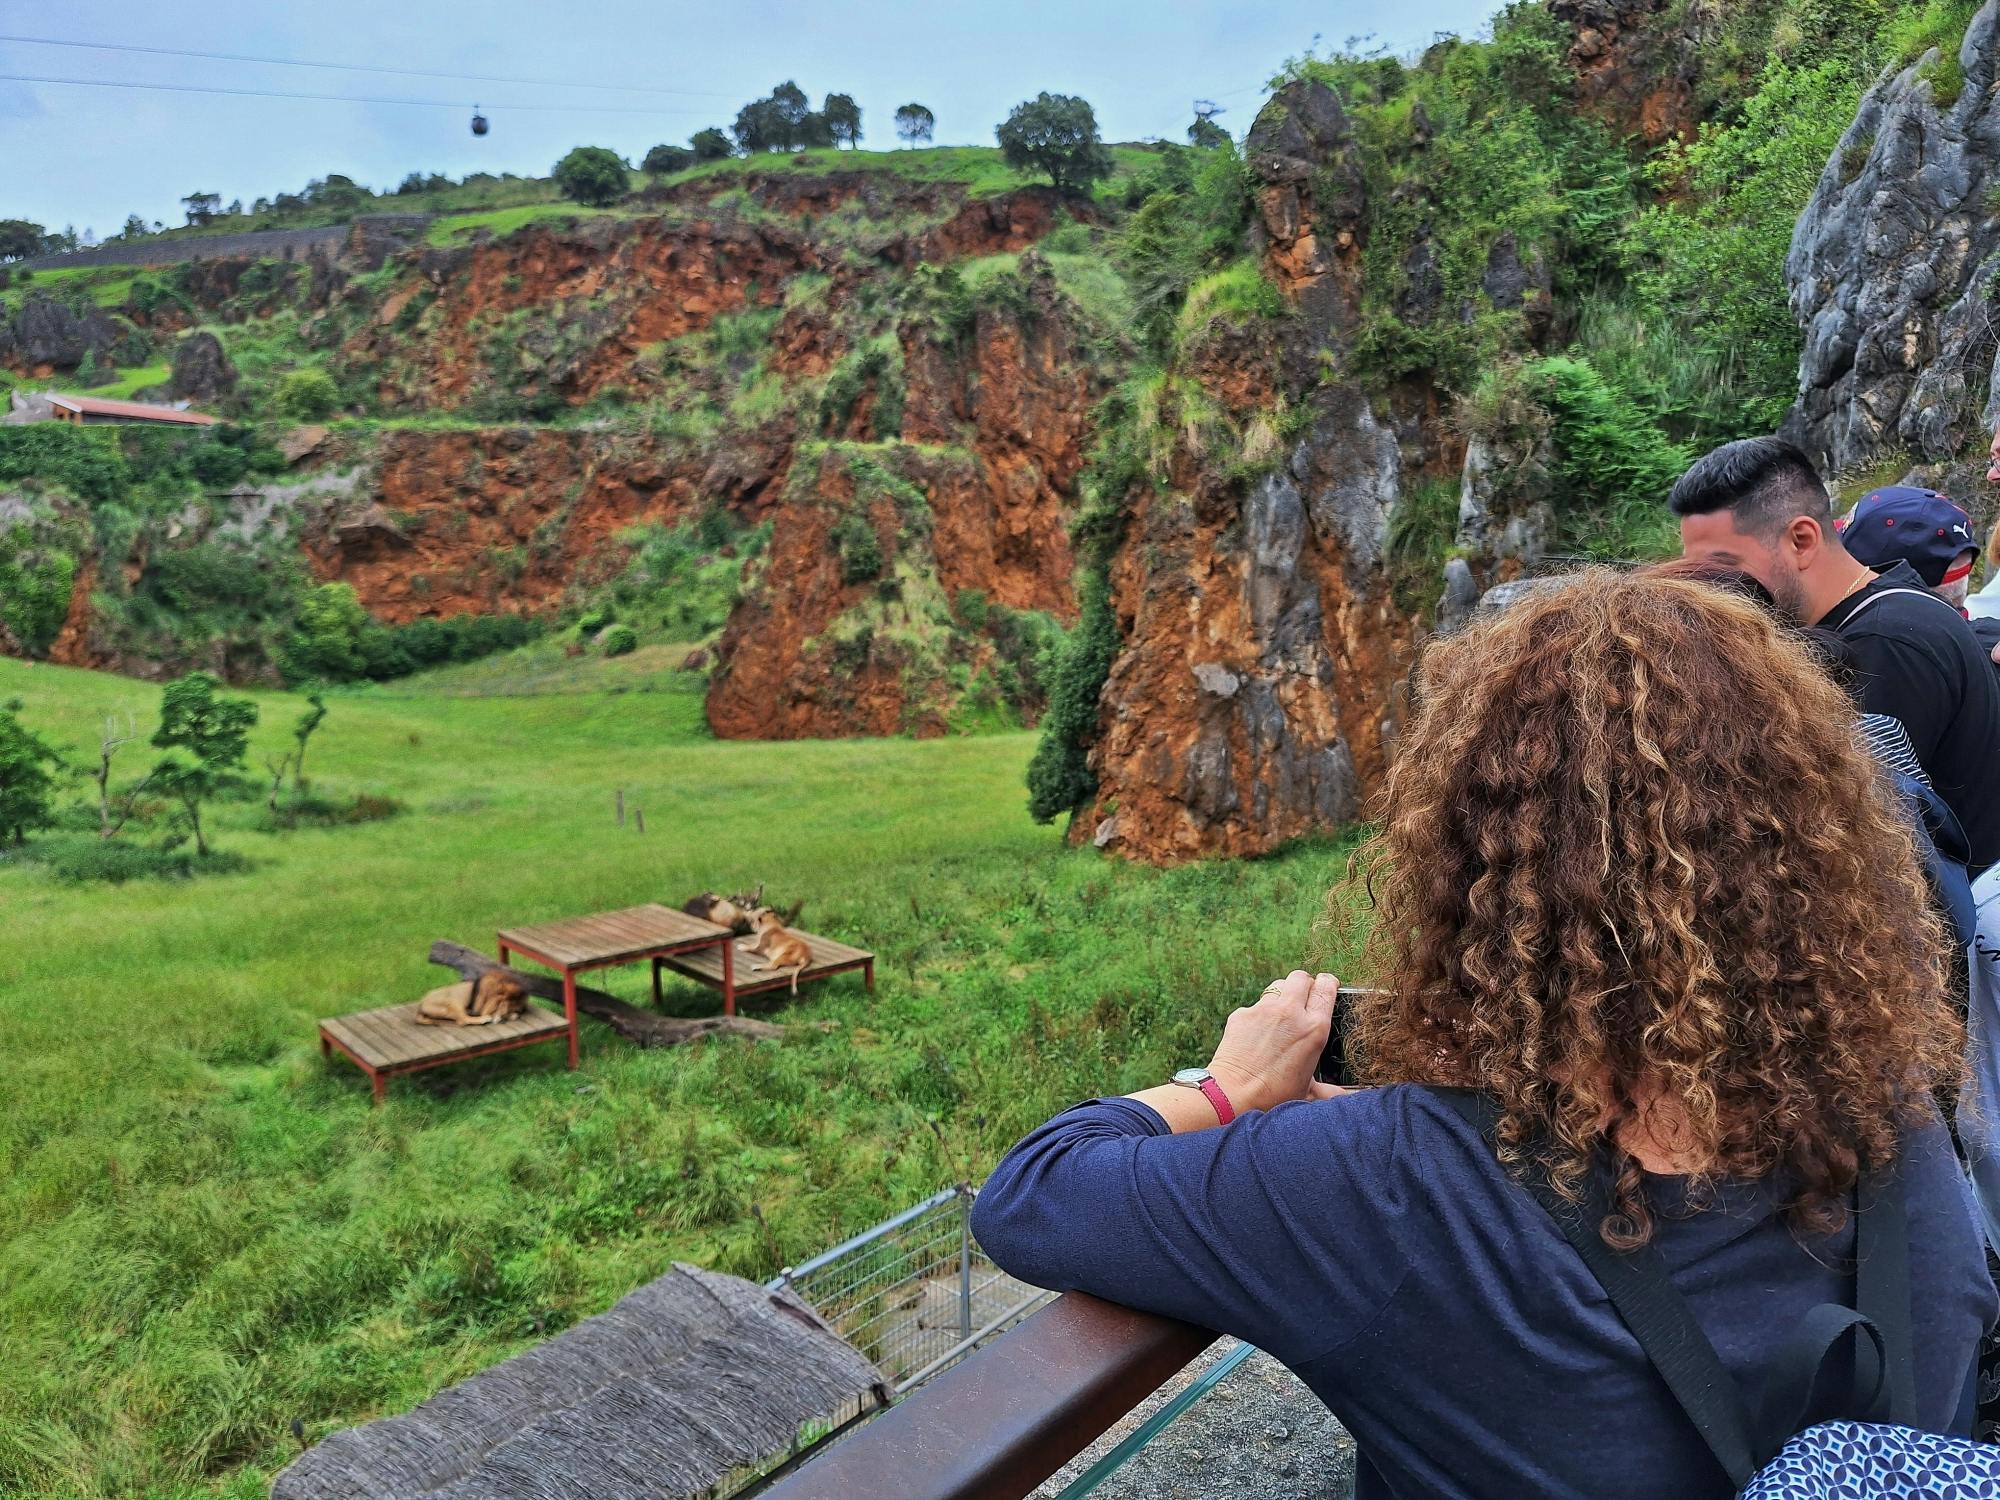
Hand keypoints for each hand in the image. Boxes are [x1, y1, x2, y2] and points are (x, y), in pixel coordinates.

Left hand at [1207, 972, 1343, 1114]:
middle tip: (1303, 997)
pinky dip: (1259, 1016)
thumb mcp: (1309, 1091)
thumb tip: (1350, 1099)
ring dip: (1282, 996)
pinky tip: (1257, 1035)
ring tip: (1280, 1016)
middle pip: (1301, 977)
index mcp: (1314, 1028)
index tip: (1328, 985)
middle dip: (1304, 983)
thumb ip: (1331, 1090)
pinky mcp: (1242, 1013)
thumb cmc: (1275, 1096)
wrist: (1234, 1094)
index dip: (1328, 983)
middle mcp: (1291, 1012)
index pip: (1326, 988)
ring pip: (1277, 987)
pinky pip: (1255, 1006)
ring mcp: (1264, 1010)